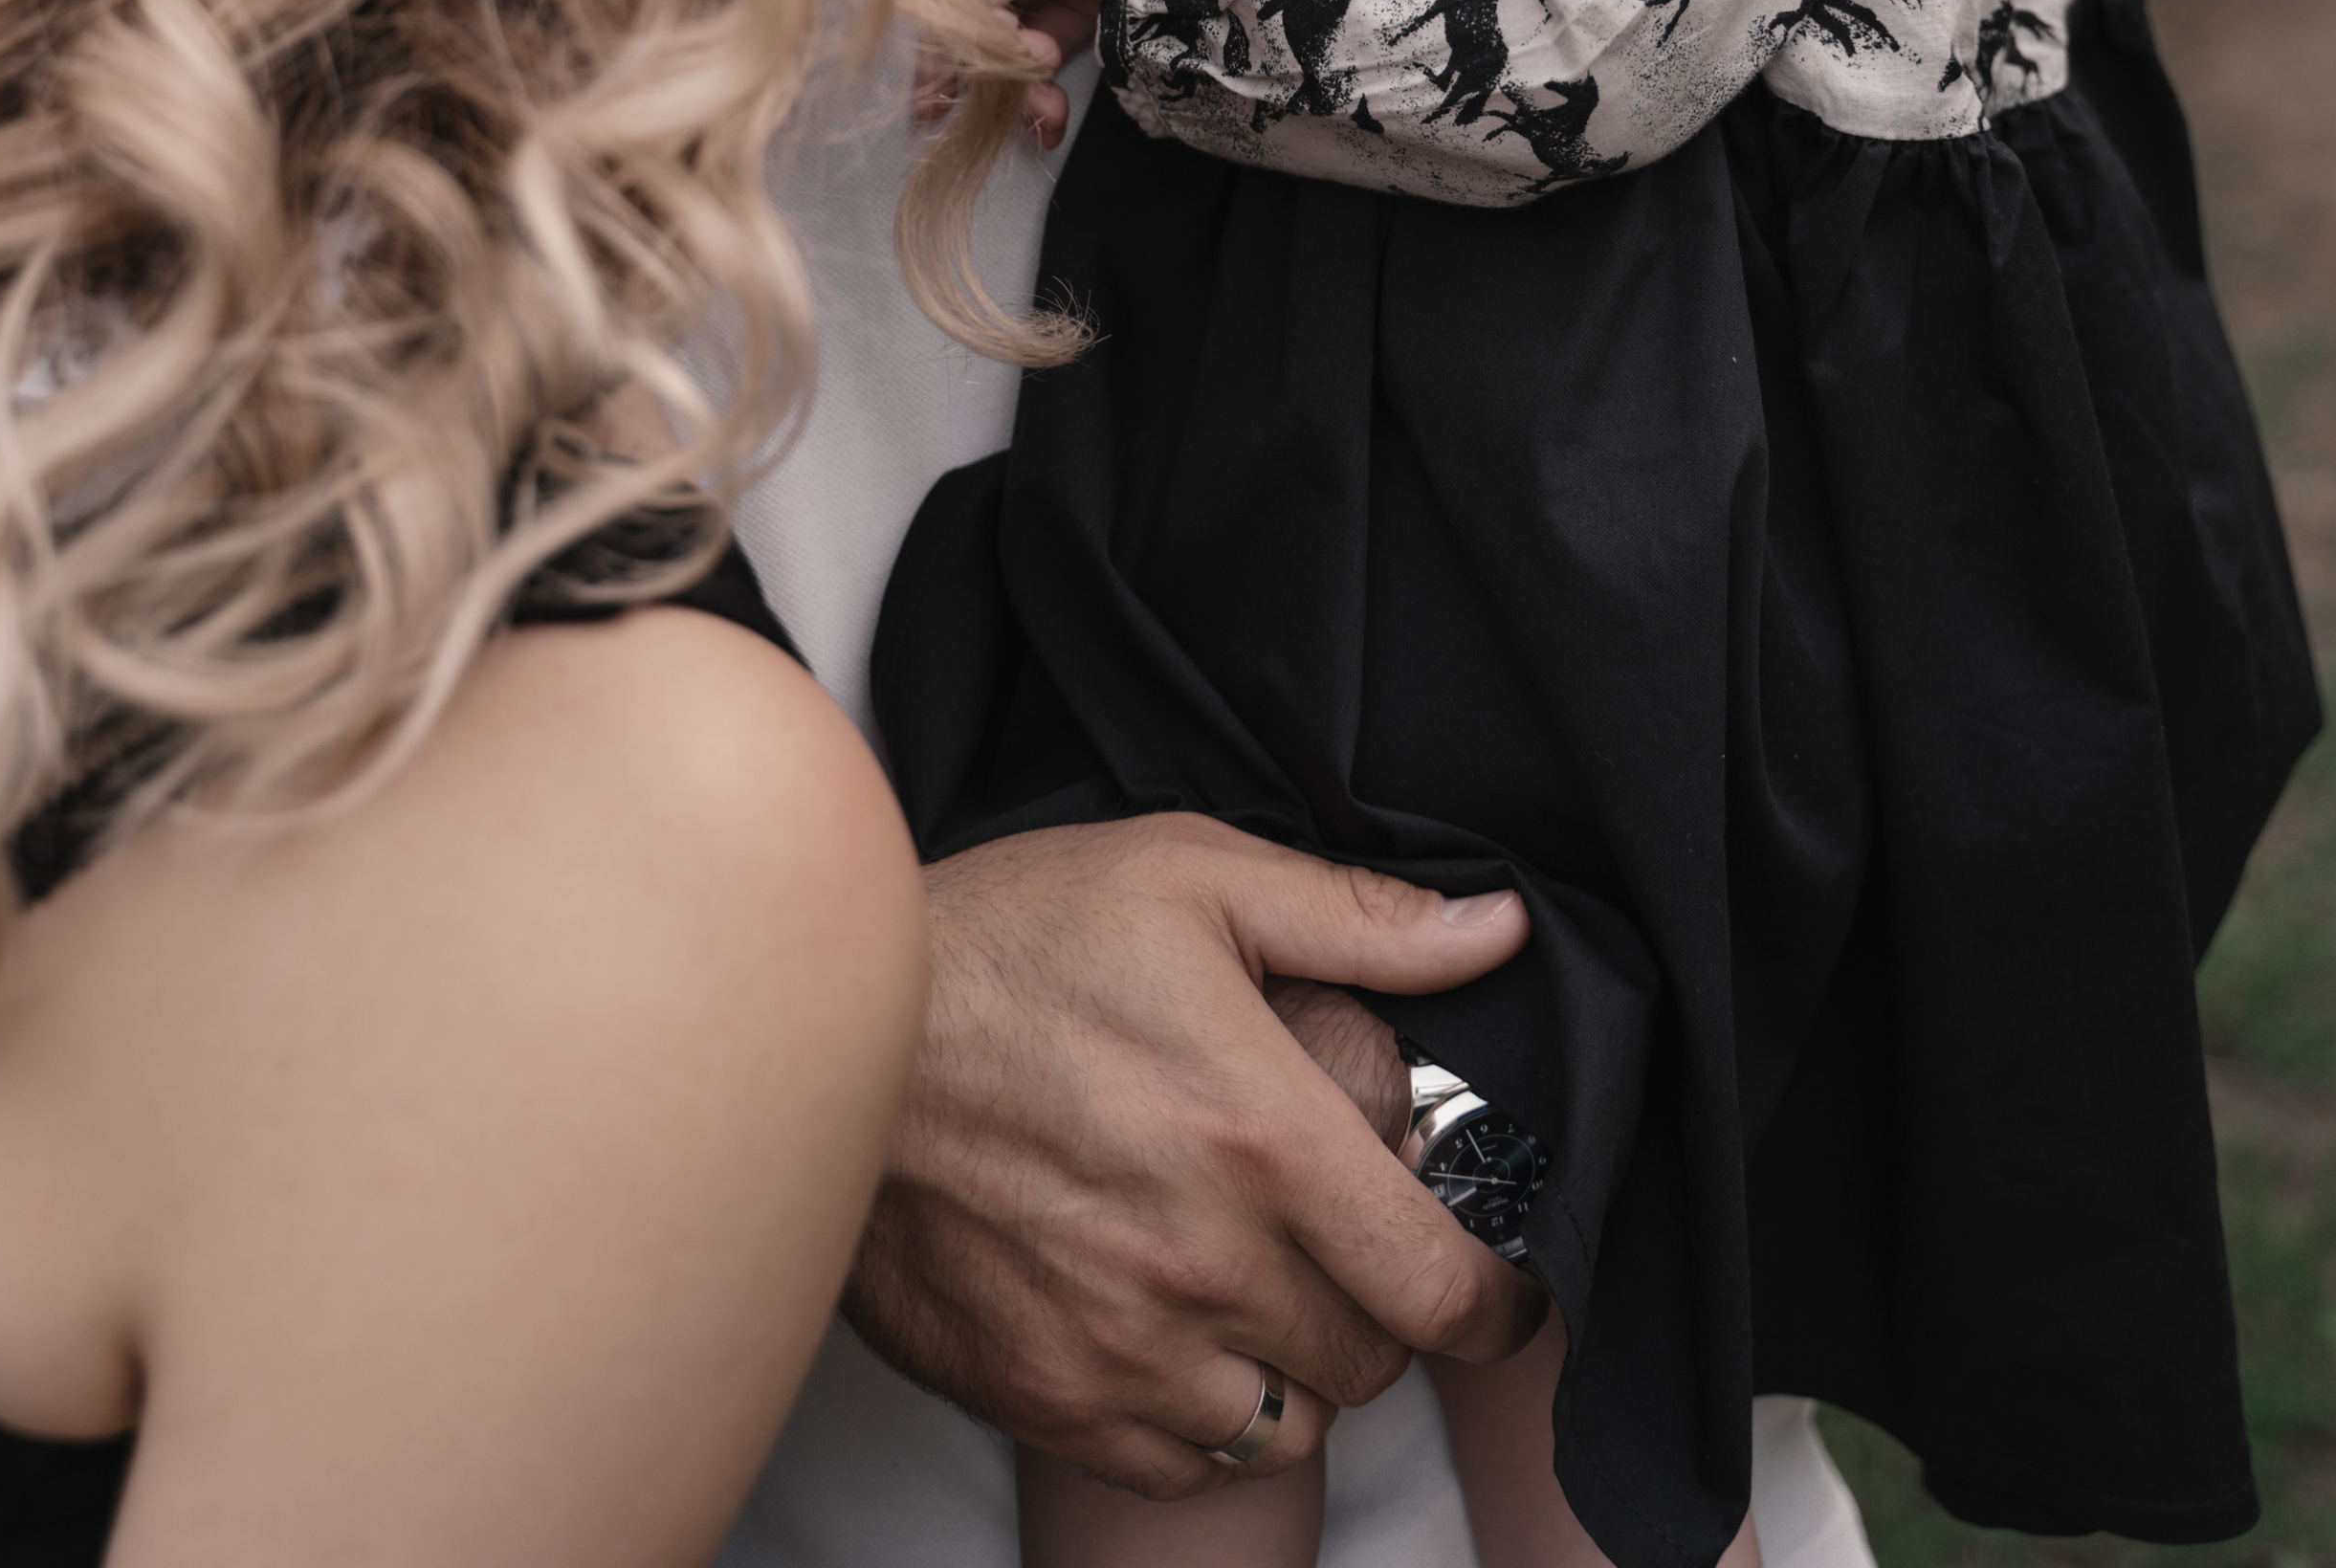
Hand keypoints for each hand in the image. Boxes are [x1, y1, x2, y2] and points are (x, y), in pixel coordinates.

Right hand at [843, 814, 1540, 1501]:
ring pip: (1290, 1423)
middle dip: (1383, 1302)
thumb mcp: (1191, 875)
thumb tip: (1493, 932)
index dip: (1501, 1297)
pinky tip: (1177, 1323)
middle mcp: (1206, 1264)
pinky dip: (1207, 1413)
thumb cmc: (1014, 940)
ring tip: (1256, 1276)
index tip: (1502, 1281)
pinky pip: (1186, 1460)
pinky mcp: (1051, 1397)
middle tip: (1342, 1234)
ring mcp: (1124, 1347)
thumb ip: (1356, 917)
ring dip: (1297, 1362)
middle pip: (1375, 1356)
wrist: (834, 1035)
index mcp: (1262, 1137)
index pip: (1443, 1284)